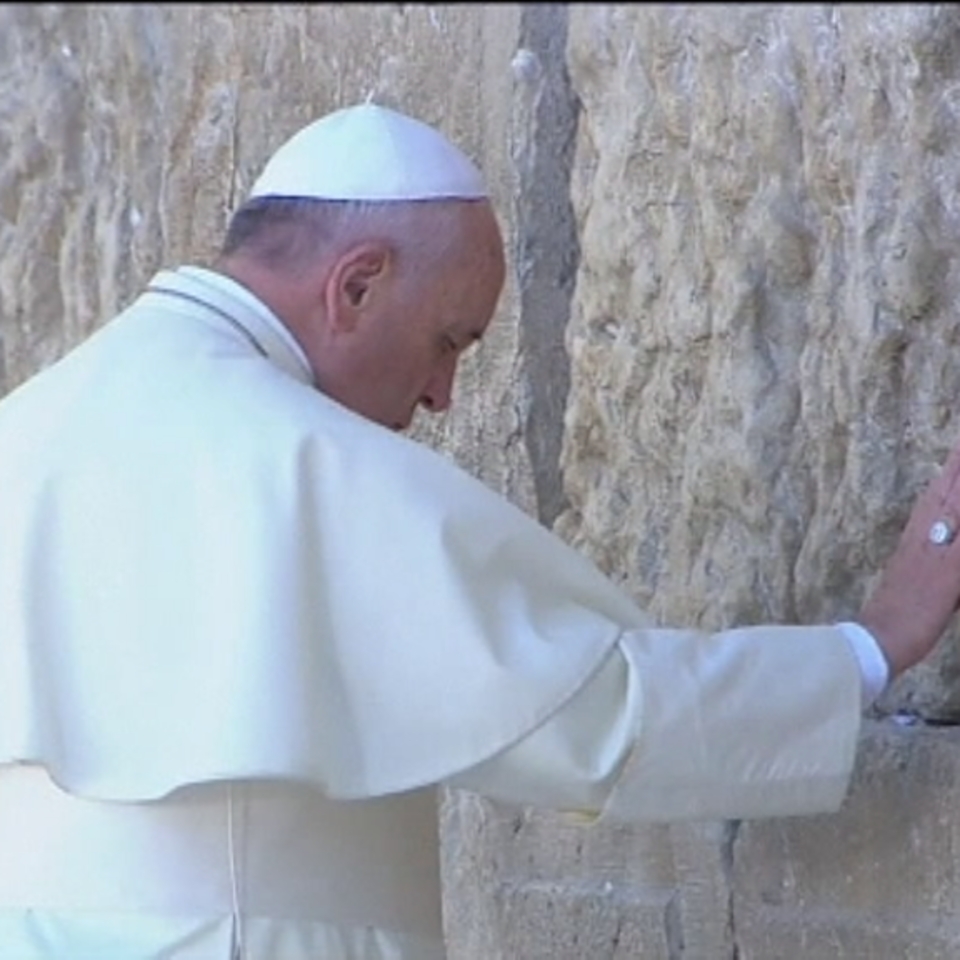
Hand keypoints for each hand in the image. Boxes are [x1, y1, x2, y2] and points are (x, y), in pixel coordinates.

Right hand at [857, 440, 959, 677]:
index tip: (957, 450)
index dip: (950, 471)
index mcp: (915, 537)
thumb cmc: (894, 614)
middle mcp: (925, 537)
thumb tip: (935, 539)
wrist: (879, 638)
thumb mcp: (908, 576)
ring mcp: (936, 552)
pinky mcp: (949, 573)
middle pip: (949, 492)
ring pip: (956, 509)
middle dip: (958, 468)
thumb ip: (924, 554)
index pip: (937, 494)